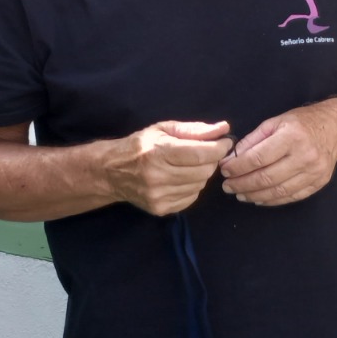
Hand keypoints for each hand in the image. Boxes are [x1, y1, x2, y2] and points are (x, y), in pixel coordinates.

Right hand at [108, 120, 232, 215]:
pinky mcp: (160, 209)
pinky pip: (192, 197)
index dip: (219, 148)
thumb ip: (195, 130)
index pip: (200, 154)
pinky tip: (180, 179)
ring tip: (188, 166)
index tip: (226, 142)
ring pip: (200, 185)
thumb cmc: (140, 146)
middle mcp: (157, 177)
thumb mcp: (164, 130)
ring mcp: (158, 196)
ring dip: (201, 174)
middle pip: (204, 171)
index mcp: (158, 153)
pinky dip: (193, 187)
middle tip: (205, 153)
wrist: (110, 172)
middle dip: (211, 160)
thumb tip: (223, 129)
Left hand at [220, 106, 336, 205]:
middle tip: (228, 186)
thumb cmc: (303, 122)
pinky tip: (259, 199)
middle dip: (242, 184)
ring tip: (240, 194)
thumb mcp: (276, 122)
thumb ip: (254, 139)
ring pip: (277, 191)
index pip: (258, 158)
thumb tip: (233, 158)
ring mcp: (314, 171)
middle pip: (266, 177)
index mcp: (292, 136)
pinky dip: (272, 200)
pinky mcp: (319, 182)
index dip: (237, 167)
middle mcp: (304, 156)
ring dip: (254, 195)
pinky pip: (291, 196)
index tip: (224, 170)